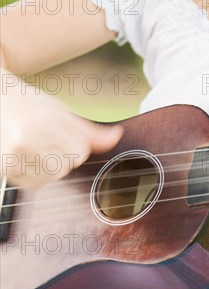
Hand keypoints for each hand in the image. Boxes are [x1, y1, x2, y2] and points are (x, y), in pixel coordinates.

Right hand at [1, 71, 123, 187]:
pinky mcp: (5, 168)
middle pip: (66, 166)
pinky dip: (37, 175)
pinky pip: (35, 184)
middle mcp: (29, 139)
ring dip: (51, 167)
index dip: (76, 143)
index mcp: (46, 121)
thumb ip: (90, 131)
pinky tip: (30, 157)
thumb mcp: (63, 112)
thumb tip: (117, 137)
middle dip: (64, 155)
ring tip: (38, 146)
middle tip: (48, 138)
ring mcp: (14, 155)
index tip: (63, 132)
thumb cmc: (31, 104)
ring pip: (52, 177)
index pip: (80, 150)